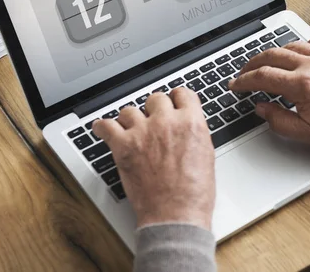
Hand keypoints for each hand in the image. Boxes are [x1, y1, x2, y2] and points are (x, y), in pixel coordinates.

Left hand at [93, 88, 214, 228]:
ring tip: (131, 129)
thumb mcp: (206, 154)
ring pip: (130, 110)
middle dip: (155, 109)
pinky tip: (103, 129)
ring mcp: (143, 132)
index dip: (177, 99)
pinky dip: (103, 127)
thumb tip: (186, 127)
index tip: (173, 103)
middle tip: (153, 121)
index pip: (182, 93)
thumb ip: (194, 133)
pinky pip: (106, 126)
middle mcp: (166, 122)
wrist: (176, 215)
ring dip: (131, 119)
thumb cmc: (194, 193)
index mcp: (191, 122)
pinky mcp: (123, 146)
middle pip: (156, 98)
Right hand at [230, 34, 309, 151]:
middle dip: (252, 63)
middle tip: (244, 71)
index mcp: (301, 85)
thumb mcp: (308, 133)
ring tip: (266, 61)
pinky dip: (305, 42)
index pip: (262, 76)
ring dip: (274, 52)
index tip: (235, 84)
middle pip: (272, 55)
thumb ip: (279, 120)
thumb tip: (261, 108)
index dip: (244, 80)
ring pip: (292, 45)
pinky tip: (301, 50)